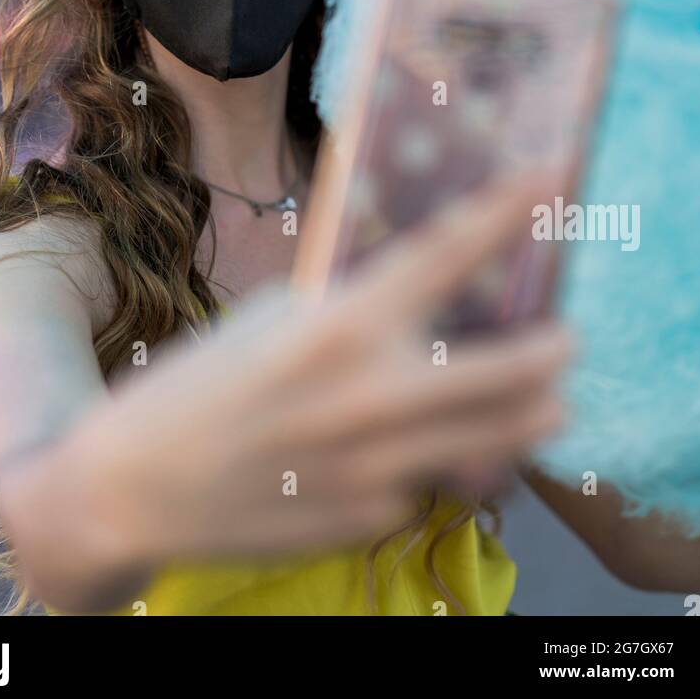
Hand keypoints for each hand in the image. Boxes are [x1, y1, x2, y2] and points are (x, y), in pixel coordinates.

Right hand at [105, 172, 573, 562]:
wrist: (135, 488)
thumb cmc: (198, 384)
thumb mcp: (270, 321)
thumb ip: (347, 307)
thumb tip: (412, 292)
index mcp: (339, 327)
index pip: (444, 257)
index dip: (503, 213)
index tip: (548, 179)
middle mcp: (370, 398)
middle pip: (512, 374)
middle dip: (553, 351)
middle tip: (564, 336)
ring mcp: (377, 468)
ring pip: (498, 443)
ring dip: (529, 415)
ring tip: (538, 398)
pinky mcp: (370, 519)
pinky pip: (431, 483)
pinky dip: (436, 462)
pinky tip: (408, 450)